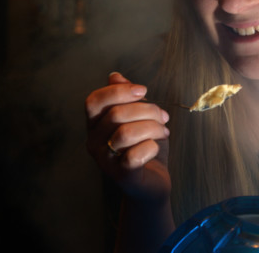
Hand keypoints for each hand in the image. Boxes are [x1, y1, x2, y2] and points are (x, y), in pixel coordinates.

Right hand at [85, 72, 170, 202]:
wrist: (153, 183)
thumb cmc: (144, 147)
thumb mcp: (138, 117)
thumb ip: (126, 98)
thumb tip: (114, 76)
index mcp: (95, 125)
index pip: (94, 101)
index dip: (119, 91)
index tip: (144, 91)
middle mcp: (94, 142)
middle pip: (115, 114)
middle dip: (147, 110)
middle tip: (164, 117)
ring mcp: (105, 161)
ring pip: (125, 133)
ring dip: (152, 128)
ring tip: (163, 132)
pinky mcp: (121, 177)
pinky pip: (134, 155)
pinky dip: (151, 147)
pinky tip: (156, 148)